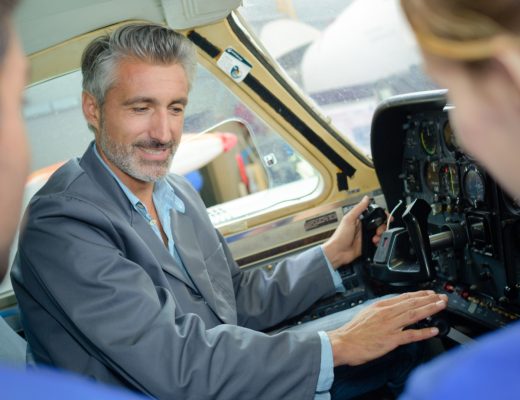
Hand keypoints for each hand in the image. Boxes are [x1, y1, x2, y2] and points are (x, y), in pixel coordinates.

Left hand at [322, 196, 386, 268]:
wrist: (338, 252)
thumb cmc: (340, 236)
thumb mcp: (349, 219)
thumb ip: (358, 208)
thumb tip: (366, 198)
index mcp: (359, 220)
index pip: (374, 215)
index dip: (382, 216)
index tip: (388, 218)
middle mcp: (364, 228)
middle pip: (379, 225)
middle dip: (383, 227)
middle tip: (379, 231)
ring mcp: (366, 236)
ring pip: (380, 234)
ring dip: (381, 235)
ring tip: (375, 238)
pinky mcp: (367, 245)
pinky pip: (377, 243)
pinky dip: (379, 243)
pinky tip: (375, 243)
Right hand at [327, 291, 447, 366]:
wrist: (343, 343)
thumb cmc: (353, 332)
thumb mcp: (366, 313)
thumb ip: (381, 311)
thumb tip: (392, 309)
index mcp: (380, 306)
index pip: (404, 297)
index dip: (419, 294)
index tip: (429, 293)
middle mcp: (386, 313)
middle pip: (412, 304)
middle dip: (429, 299)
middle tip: (442, 297)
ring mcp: (389, 326)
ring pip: (414, 315)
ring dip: (430, 309)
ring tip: (441, 306)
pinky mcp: (391, 340)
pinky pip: (411, 335)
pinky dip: (424, 332)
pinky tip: (433, 330)